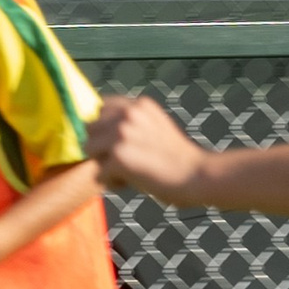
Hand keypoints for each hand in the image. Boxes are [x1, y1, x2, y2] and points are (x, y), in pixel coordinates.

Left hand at [90, 92, 214, 204]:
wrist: (198, 175)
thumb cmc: (179, 159)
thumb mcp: (155, 128)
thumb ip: (131, 124)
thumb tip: (95, 130)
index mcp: (139, 105)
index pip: (101, 108)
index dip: (106, 129)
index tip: (122, 144)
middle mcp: (128, 114)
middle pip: (90, 129)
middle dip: (102, 147)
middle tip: (126, 161)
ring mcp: (122, 134)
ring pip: (90, 150)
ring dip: (105, 165)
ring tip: (129, 172)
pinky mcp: (119, 156)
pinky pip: (99, 175)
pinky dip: (114, 183)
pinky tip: (135, 183)